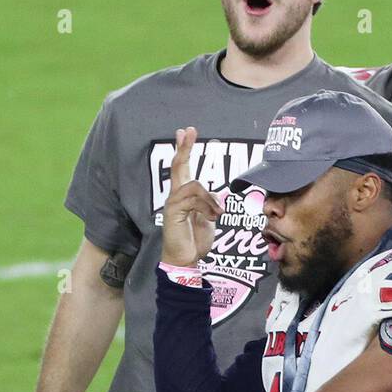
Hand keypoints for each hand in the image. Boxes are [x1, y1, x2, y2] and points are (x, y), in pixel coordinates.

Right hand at [162, 127, 224, 266]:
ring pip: (194, 185)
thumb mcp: (210, 217)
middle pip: (179, 166)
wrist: (186, 259)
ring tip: (218, 213)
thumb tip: (218, 193)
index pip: (183, 167)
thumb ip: (211, 202)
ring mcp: (173, 203)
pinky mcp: (173, 212)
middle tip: (188, 131)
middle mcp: (176, 195)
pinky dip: (207, 207)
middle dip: (184, 148)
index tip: (186, 132)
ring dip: (211, 199)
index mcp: (185, 195)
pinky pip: (193, 200)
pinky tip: (213, 217)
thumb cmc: (195, 240)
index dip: (184, 149)